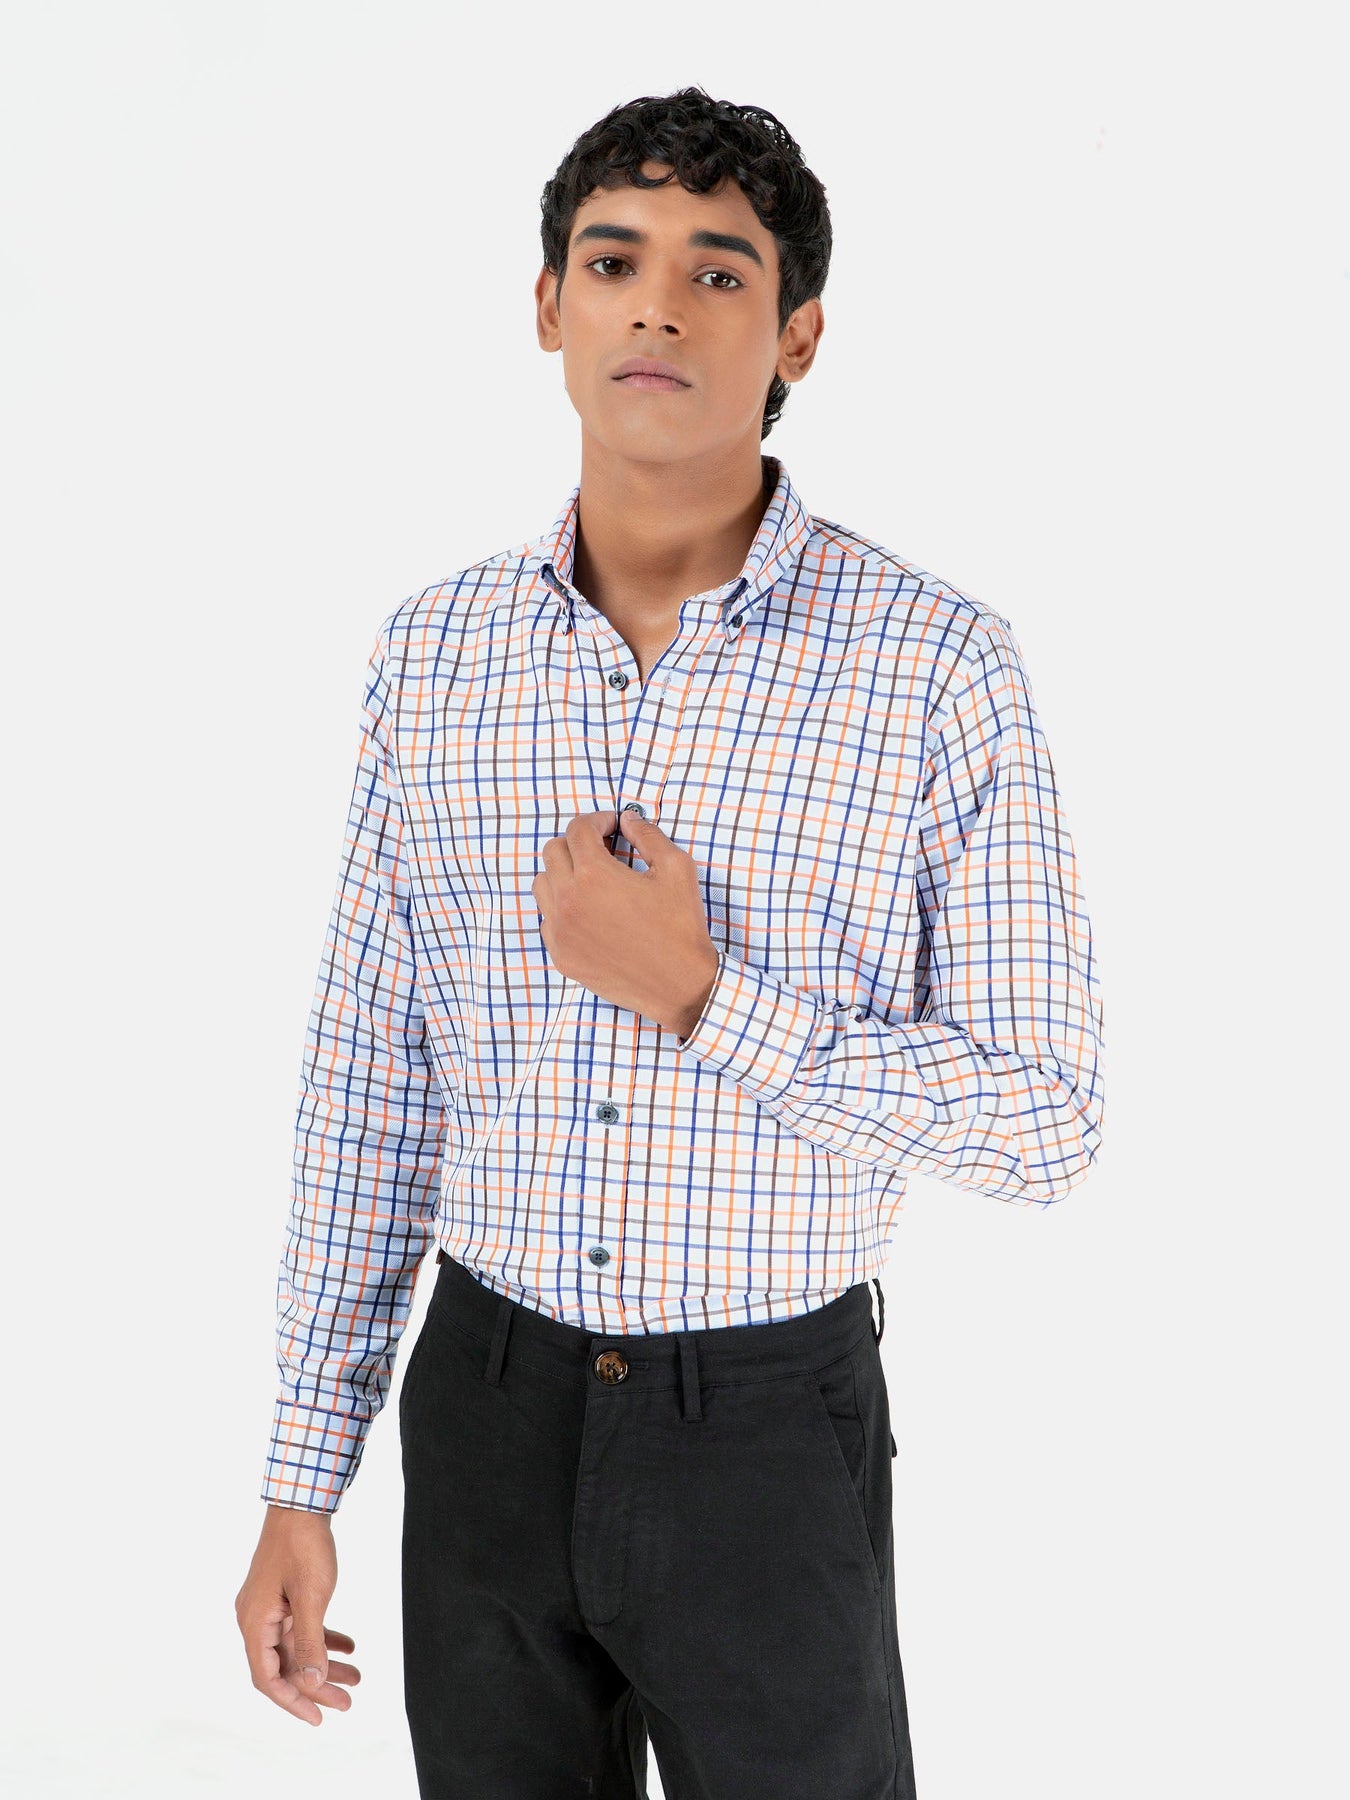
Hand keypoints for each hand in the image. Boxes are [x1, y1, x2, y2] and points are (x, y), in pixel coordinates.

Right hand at [235, 1506, 360, 1726]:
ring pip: (297, 1647)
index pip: (268, 1678)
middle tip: (347, 1703)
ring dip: (324, 1663)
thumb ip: (311, 1642)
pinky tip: (349, 1645)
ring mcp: (269, 1606)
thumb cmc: (303, 1546)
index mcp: (255, 1623)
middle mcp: (256, 1618)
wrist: (301, 1502)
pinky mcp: (283, 1594)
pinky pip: (302, 1626)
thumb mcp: (312, 1597)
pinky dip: (324, 1637)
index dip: (292, 1701)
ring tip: (356, 1677)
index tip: (318, 1718)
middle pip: (285, 1665)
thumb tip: (312, 1683)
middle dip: (316, 1686)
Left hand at [532, 809, 719, 1036]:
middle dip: (577, 842)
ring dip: (563, 873)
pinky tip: (590, 913)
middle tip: (602, 849)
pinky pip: (547, 920)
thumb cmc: (681, 927)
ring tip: (592, 880)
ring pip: (542, 884)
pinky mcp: (561, 956)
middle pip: (553, 851)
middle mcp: (568, 900)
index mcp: (594, 874)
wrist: (679, 985)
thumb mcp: (676, 869)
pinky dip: (562, 909)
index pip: (578, 829)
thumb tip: (628, 820)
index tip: (612, 826)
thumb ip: (648, 836)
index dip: (597, 820)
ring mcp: (560, 931)